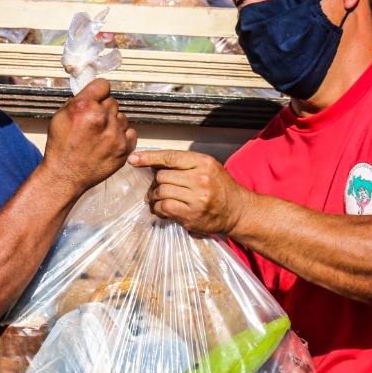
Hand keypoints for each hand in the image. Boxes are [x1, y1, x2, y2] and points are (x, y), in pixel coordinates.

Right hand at [42, 79, 135, 195]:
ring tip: (100, 136)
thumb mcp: (61, 116)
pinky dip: (122, 136)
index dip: (98, 93)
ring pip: (122, 117)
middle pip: (112, 102)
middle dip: (104, 110)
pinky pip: (131, 132)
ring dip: (113, 124)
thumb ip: (79, 101)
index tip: (96, 99)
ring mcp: (115, 134)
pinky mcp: (124, 148)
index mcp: (84, 107)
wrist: (65, 175)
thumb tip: (94, 93)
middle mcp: (101, 118)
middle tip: (94, 124)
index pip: (103, 85)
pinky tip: (109, 142)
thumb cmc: (61, 147)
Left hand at [129, 150, 251, 235]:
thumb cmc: (220, 187)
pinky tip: (162, 209)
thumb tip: (152, 163)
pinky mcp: (191, 215)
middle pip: (162, 176)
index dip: (148, 157)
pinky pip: (164, 208)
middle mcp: (200, 179)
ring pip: (161, 192)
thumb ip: (183, 164)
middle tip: (156, 188)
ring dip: (154, 197)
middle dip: (155, 182)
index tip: (133, 159)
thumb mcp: (207, 167)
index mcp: (203, 162)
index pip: (170, 157)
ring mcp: (196, 198)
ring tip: (158, 199)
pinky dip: (158, 209)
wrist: (237, 210)